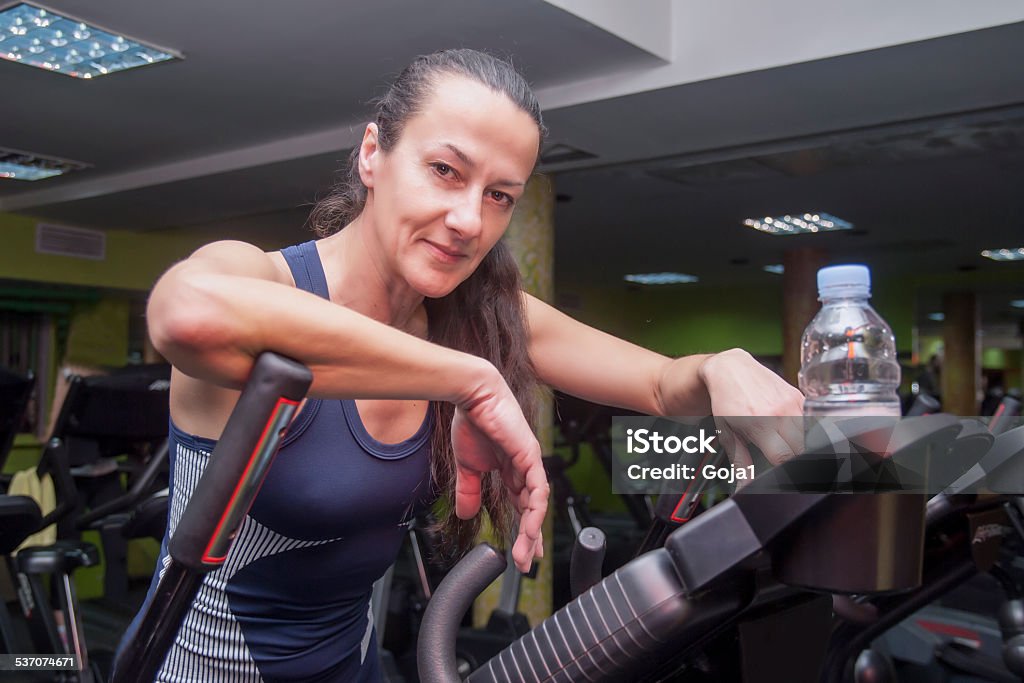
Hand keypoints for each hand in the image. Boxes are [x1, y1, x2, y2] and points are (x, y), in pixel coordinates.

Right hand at [451, 379, 548, 572]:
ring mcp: (529, 462)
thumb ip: (469, 490)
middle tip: (527, 563)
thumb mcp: (467, 466)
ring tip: (526, 555)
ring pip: (536, 505)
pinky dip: (534, 511)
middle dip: (530, 538)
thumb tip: (466, 514)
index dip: (522, 529)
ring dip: (532, 532)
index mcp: (510, 469)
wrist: (471, 394)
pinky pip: (537, 490)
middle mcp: (524, 468)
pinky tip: (529, 529)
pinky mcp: (529, 456)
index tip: (520, 552)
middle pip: (532, 510)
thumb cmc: (471, 421)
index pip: (521, 505)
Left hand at [697, 349, 804, 470]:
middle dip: (792, 458)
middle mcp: (780, 412)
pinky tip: (788, 427)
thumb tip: (745, 486)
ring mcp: (792, 402)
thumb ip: (740, 462)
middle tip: (778, 456)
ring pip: (809, 435)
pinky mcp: (799, 395)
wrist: (730, 368)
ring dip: (799, 443)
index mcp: (761, 424)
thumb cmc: (725, 400)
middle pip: (801, 449)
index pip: (785, 457)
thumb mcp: (727, 433)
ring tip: (781, 440)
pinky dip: (803, 428)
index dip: (783, 470)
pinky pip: (810, 419)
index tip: (779, 473)